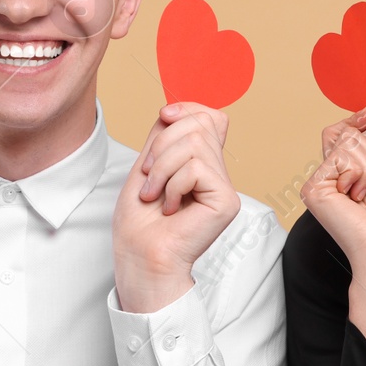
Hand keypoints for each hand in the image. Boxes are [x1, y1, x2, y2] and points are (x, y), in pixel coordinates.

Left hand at [113, 102, 239, 312]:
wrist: (140, 257)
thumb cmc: (139, 223)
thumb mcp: (146, 166)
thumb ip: (163, 136)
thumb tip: (173, 110)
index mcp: (201, 164)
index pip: (211, 117)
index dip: (188, 108)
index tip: (163, 117)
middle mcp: (217, 173)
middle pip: (200, 124)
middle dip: (163, 143)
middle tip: (149, 177)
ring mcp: (224, 187)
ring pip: (195, 142)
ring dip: (163, 167)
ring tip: (155, 194)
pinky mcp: (226, 200)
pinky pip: (197, 167)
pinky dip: (173, 184)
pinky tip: (170, 207)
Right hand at [300, 106, 365, 351]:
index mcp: (348, 171)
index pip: (344, 131)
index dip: (357, 120)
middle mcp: (330, 175)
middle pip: (344, 132)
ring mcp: (320, 181)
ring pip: (344, 142)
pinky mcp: (314, 188)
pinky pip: (340, 157)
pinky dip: (358, 174)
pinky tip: (355, 197)